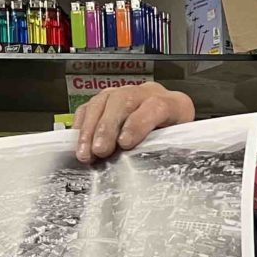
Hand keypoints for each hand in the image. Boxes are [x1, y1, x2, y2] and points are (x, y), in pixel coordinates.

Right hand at [73, 82, 195, 163]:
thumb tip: (140, 164)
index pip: (156, 106)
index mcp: (175, 104)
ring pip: (104, 102)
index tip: (124, 143)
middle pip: (124, 100)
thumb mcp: (178, 147)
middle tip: (99, 150)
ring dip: (90, 128)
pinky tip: (79, 141)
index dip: (138, 124)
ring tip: (85, 152)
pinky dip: (82, 124)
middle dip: (108, 127)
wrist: (172, 129)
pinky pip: (90, 106)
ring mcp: (125, 93)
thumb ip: (163, 151)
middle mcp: (149, 93)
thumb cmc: (175, 141)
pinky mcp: (107, 99)